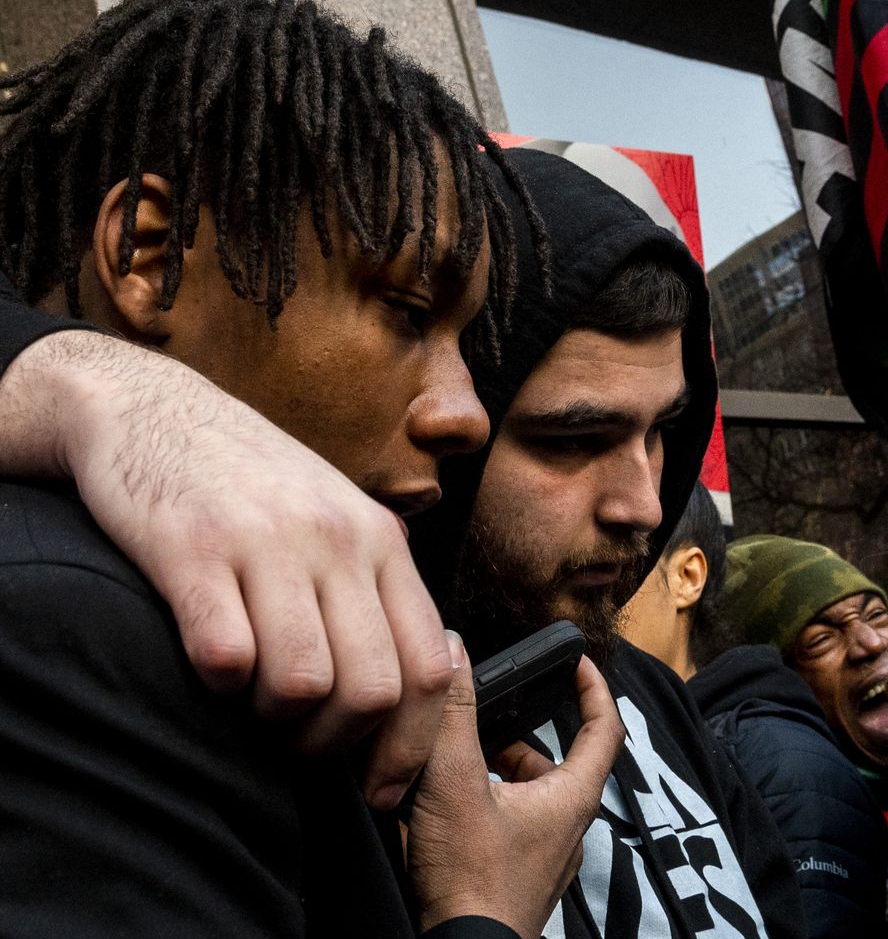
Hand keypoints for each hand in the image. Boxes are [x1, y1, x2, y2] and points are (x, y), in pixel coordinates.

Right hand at [0, 329, 452, 808]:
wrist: (151, 406)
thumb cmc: (250, 481)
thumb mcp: (338, 519)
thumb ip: (375, 590)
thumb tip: (406, 691)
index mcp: (384, 541)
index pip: (429, 666)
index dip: (410, 745)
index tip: (381, 788)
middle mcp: (339, 540)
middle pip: (373, 688)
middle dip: (335, 743)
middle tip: (298, 744)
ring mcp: (268, 542)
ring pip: (306, 683)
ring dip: (276, 720)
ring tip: (252, 704)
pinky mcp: (192, 549)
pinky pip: (226, 655)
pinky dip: (219, 684)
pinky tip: (209, 666)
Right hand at [409, 635, 621, 937]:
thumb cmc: (472, 882)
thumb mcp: (454, 785)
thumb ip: (452, 715)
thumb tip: (453, 651)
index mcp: (574, 796)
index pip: (606, 727)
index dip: (595, 689)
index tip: (579, 663)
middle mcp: (570, 825)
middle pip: (557, 761)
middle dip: (518, 735)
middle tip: (481, 721)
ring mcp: (547, 856)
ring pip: (530, 796)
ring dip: (497, 774)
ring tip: (453, 765)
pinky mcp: (520, 877)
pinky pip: (513, 828)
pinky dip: (486, 808)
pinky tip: (445, 812)